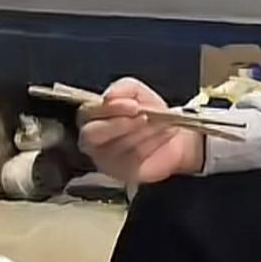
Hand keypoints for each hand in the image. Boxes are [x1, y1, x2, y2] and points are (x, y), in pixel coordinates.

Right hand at [78, 78, 204, 185]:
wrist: (172, 132)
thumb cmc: (148, 111)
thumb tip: (108, 96)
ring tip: (161, 123)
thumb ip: (122, 88)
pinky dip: (152, 145)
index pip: (88, 113)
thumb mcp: (137, 92)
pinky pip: (133, 160)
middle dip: (120, 125)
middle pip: (92, 136)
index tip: (133, 105)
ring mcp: (105, 160)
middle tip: (144, 117)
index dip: (110, 109)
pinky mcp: (122, 173)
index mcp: (90, 116)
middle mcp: (91, 140)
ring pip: (118, 147)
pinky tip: (164, 135)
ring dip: (143, 132)